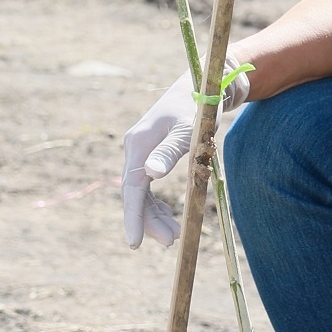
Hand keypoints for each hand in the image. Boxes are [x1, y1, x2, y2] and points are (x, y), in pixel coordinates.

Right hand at [120, 66, 250, 247]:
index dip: (132, 217)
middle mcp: (135, 149)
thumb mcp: (186, 131)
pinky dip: (157, 205)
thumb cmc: (196, 109)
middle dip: (149, 220)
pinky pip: (148, 188)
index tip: (134, 243)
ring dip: (155, 216)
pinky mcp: (150, 156)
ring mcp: (141, 153)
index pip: (131, 189)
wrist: (200, 88)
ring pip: (141, 194)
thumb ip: (169, 152)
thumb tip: (150, 175)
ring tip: (175, 236)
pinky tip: (170, 219)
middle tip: (172, 241)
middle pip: (135, 195)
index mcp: (138, 144)